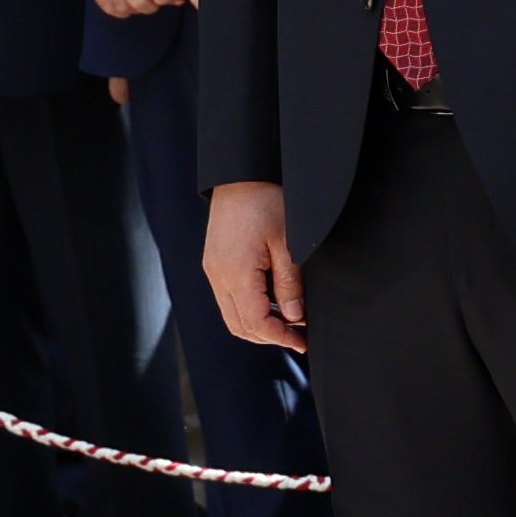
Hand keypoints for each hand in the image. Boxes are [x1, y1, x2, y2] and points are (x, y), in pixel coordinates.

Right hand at [205, 176, 306, 351]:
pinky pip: (228, 299)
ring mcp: (213, 270)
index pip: (256, 323)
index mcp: (236, 273)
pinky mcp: (213, 263)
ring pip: (232, 315)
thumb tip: (295, 318)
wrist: (240, 174)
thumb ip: (290, 284)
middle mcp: (218, 276)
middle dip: (269, 337)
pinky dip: (249, 309)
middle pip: (240, 326)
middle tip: (298, 336)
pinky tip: (272, 302)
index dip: (280, 338)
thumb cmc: (267, 201)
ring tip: (288, 321)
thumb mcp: (288, 243)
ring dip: (258, 325)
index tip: (302, 342)